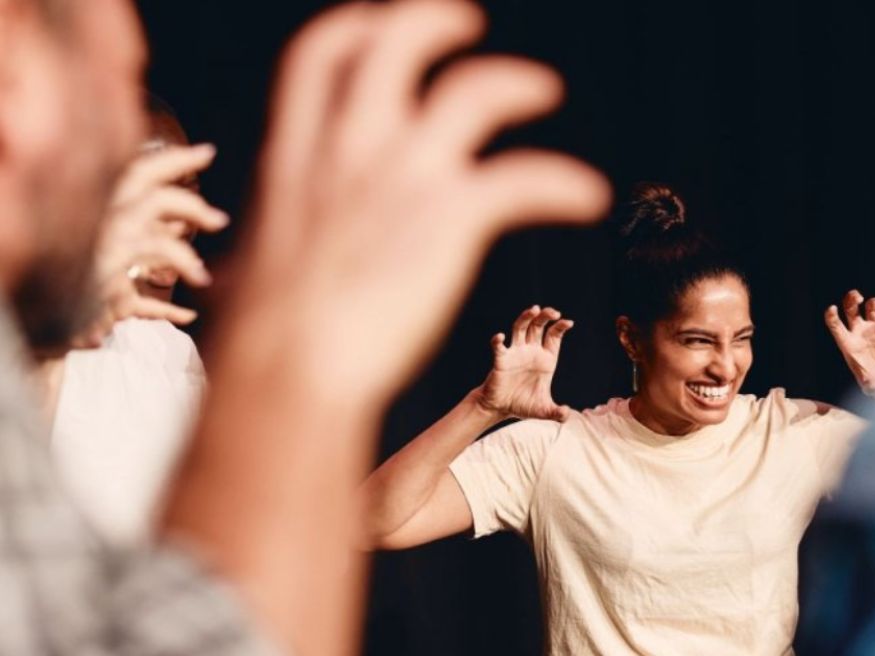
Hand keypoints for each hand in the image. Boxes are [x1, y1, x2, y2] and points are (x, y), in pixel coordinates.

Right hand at [80, 144, 228, 345]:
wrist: (47, 299)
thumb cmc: (81, 261)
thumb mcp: (111, 236)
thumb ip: (142, 226)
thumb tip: (183, 223)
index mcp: (103, 200)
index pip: (142, 170)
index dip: (177, 160)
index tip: (208, 152)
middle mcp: (105, 219)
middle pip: (157, 200)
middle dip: (192, 207)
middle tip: (220, 221)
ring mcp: (107, 250)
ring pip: (160, 246)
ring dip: (185, 259)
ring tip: (202, 277)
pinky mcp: (106, 285)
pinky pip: (145, 299)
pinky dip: (170, 312)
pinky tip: (190, 317)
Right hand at [232, 0, 609, 402]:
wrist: (289, 370)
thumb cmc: (265, 339)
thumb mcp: (257, 261)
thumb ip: (279, 242)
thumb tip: (253, 267)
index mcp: (296, 155)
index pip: (319, 57)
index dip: (355, 29)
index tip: (379, 24)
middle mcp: (350, 148)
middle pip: (396, 45)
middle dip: (433, 21)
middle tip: (467, 21)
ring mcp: (403, 175)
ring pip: (473, 91)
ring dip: (515, 81)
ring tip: (544, 88)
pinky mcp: (452, 215)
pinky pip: (524, 177)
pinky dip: (563, 182)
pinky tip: (588, 197)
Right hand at [476, 306, 572, 421]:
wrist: (501, 408)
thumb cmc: (523, 405)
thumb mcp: (544, 410)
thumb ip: (557, 413)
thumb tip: (566, 414)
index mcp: (545, 359)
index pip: (554, 336)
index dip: (561, 327)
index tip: (569, 322)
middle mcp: (531, 351)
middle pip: (538, 326)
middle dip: (546, 316)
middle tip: (554, 312)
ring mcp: (516, 353)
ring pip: (521, 328)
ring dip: (526, 318)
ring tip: (534, 309)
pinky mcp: (501, 360)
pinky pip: (499, 347)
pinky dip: (498, 341)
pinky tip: (500, 337)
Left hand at [825, 289, 874, 393]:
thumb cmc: (871, 381)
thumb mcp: (868, 385)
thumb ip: (867, 384)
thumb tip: (868, 385)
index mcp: (847, 342)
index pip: (835, 325)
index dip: (831, 316)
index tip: (831, 308)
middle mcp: (859, 331)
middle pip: (851, 308)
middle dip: (852, 299)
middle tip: (858, 297)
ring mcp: (874, 329)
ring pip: (871, 307)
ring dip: (874, 302)